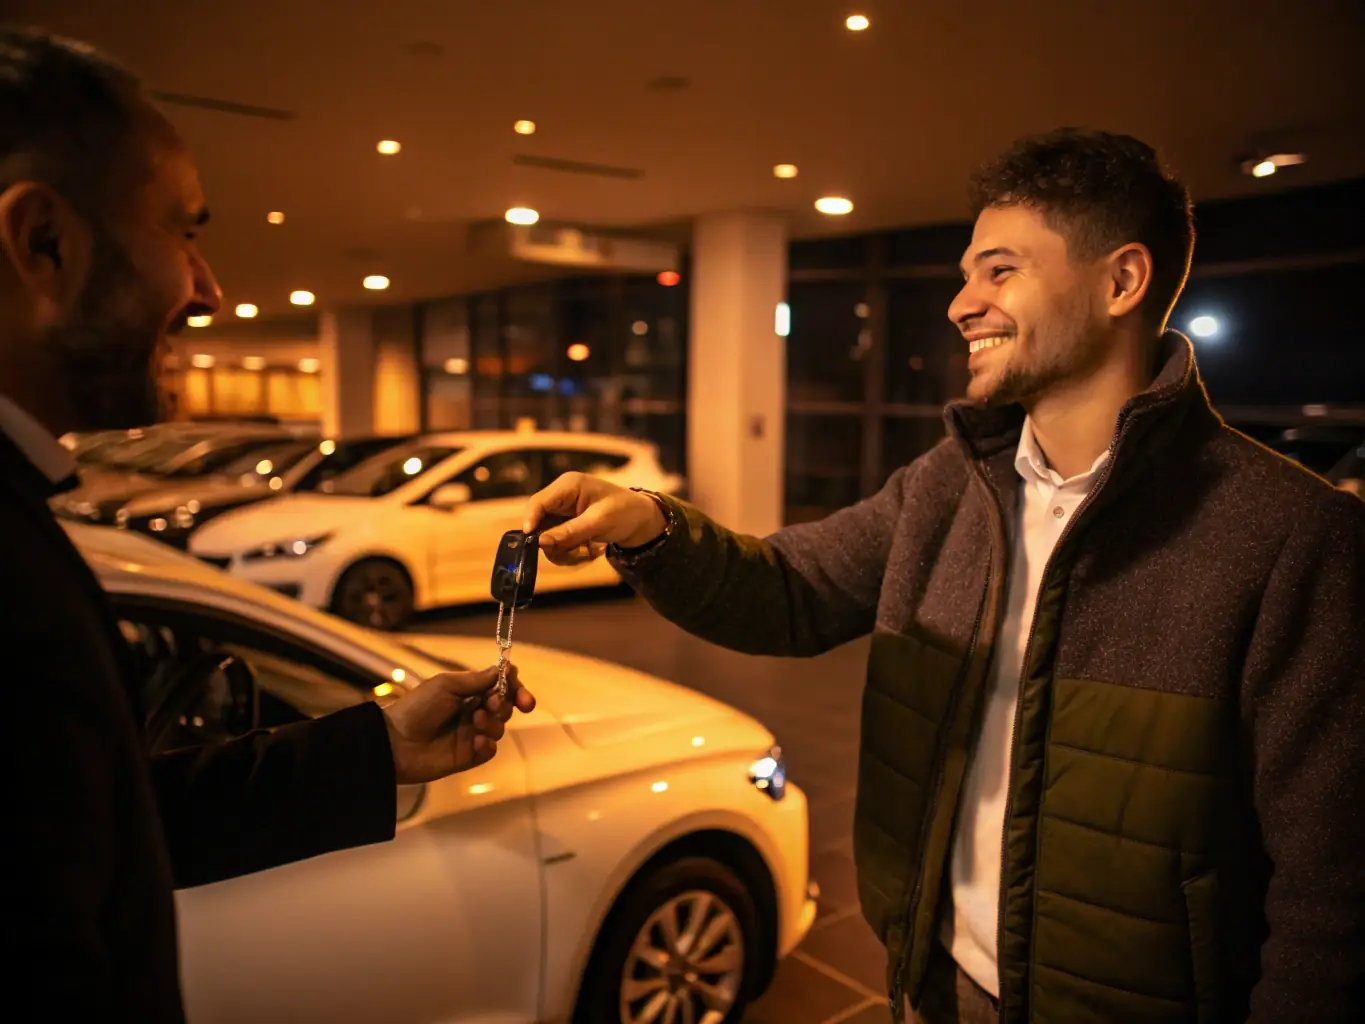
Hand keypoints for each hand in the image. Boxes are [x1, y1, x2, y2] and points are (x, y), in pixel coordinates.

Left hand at [382, 664, 535, 783]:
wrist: (395, 741)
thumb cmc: (418, 707)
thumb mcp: (446, 686)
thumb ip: (476, 679)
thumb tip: (504, 669)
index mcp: (467, 693)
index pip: (500, 687)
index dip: (515, 689)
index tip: (523, 695)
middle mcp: (472, 712)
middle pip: (504, 707)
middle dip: (504, 704)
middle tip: (492, 705)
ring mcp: (471, 735)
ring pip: (499, 728)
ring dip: (493, 723)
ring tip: (475, 722)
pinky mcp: (468, 757)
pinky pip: (490, 750)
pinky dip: (487, 745)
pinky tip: (476, 743)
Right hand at [523, 472, 666, 565]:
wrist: (641, 519)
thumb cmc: (624, 512)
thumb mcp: (599, 522)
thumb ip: (569, 532)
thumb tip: (541, 542)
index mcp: (567, 486)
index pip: (538, 503)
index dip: (531, 522)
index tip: (533, 543)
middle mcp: (560, 497)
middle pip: (539, 524)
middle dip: (555, 543)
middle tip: (578, 553)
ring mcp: (562, 513)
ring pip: (547, 539)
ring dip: (565, 552)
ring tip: (589, 554)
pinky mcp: (565, 526)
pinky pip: (557, 544)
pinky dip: (571, 553)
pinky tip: (590, 552)